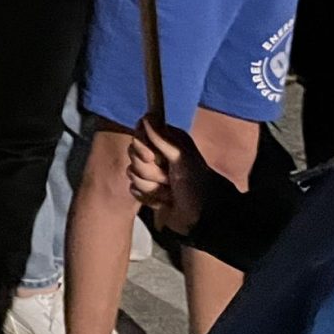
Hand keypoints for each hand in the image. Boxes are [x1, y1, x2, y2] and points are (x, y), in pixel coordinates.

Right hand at [127, 117, 204, 234]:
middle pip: (132, 153)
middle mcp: (158, 154)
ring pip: (132, 173)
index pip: (140, 131)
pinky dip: (149, 197)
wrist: (201, 218)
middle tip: (168, 178)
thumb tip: (148, 115)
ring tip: (169, 192)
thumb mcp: (182, 159)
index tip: (151, 156)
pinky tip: (163, 201)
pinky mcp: (147, 190)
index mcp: (168, 142)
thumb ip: (163, 138)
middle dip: (149, 170)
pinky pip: (133, 189)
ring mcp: (151, 173)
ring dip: (152, 186)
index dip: (141, 144)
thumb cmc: (197, 185)